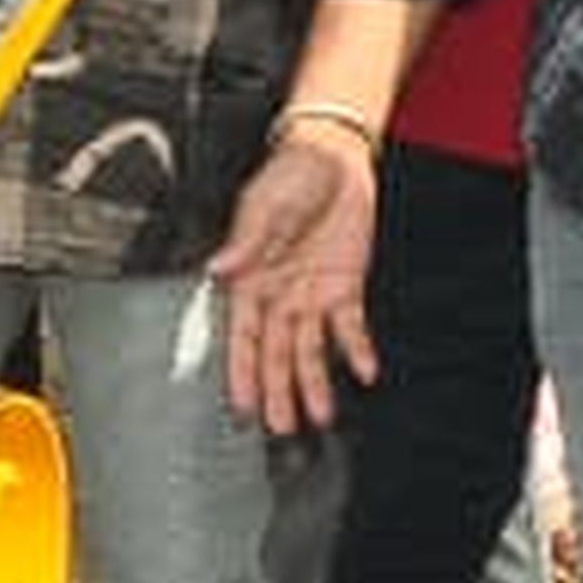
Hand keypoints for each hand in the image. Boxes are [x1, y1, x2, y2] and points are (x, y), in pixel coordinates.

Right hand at [206, 126, 381, 433]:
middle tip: (280, 427)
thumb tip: (219, 269)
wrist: (335, 156)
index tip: (242, 402)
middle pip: (276, 352)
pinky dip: (356, 350)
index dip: (243, 370)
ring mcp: (311, 293)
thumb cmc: (291, 174)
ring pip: (310, 349)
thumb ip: (246, 242)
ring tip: (319, 417)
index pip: (244, 334)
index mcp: (251, 277)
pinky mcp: (344, 287)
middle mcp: (279, 293)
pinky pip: (350, 327)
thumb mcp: (264, 205)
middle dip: (277, 391)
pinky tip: (364, 373)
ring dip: (313, 383)